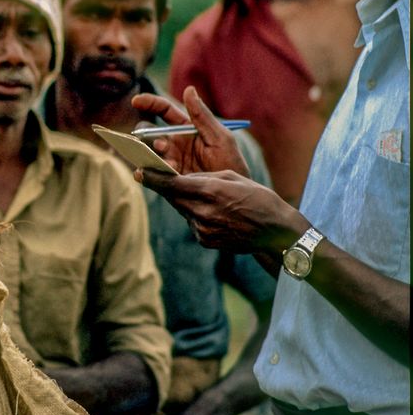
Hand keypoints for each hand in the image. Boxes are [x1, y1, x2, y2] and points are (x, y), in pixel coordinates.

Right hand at [132, 85, 249, 175]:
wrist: (233, 198)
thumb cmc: (231, 164)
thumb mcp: (220, 138)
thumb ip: (202, 116)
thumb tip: (188, 89)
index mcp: (187, 128)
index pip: (164, 110)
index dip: (149, 103)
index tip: (136, 101)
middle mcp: (175, 143)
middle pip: (150, 131)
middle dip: (147, 133)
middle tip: (161, 145)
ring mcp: (169, 160)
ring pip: (148, 151)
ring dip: (151, 154)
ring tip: (169, 164)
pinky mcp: (166, 178)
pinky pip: (151, 171)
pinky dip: (148, 171)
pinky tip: (154, 173)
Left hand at [136, 168, 305, 253]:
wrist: (274, 232)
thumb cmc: (258, 198)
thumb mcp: (232, 177)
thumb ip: (203, 177)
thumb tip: (182, 178)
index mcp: (210, 192)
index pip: (172, 184)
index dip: (153, 179)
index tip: (139, 172)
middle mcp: (203, 212)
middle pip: (172, 198)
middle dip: (165, 188)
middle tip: (157, 178)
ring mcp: (203, 229)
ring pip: (183, 210)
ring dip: (185, 202)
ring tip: (205, 198)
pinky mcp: (204, 241)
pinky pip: (192, 223)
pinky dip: (196, 215)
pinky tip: (215, 214)